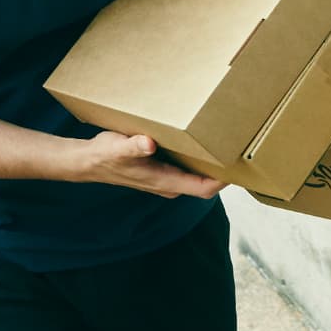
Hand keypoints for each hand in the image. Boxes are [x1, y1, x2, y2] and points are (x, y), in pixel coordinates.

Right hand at [71, 131, 225, 198]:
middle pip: (207, 184)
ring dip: (212, 164)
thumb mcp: (117, 147)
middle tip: (240, 146)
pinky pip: (189, 169)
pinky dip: (200, 158)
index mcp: (165, 181)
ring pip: (199, 177)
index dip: (224, 180)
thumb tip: (149, 144)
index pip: (204, 188)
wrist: (90, 162)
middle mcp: (170, 184)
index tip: (238, 164)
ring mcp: (167, 179)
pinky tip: (204, 141)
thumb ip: (133, 146)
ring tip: (227, 142)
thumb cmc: (105, 155)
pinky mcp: (164, 171)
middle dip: (224, 170)